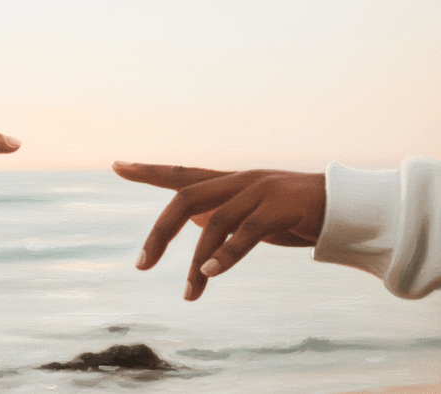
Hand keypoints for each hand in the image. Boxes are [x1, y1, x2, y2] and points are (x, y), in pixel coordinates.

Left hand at [112, 162, 324, 300]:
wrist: (344, 207)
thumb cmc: (292, 214)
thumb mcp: (250, 214)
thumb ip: (222, 215)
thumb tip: (194, 223)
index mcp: (229, 181)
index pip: (180, 174)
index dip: (148, 170)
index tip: (117, 165)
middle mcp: (239, 180)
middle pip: (185, 199)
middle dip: (160, 233)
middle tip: (142, 265)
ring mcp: (260, 191)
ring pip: (215, 223)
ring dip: (198, 263)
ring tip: (189, 294)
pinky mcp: (281, 208)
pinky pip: (247, 233)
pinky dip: (227, 255)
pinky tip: (210, 274)